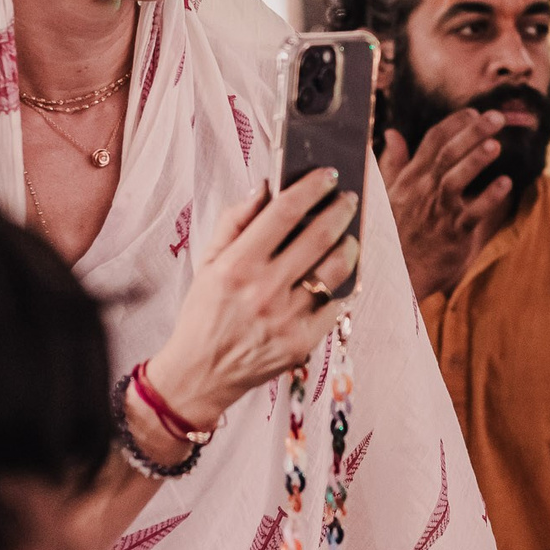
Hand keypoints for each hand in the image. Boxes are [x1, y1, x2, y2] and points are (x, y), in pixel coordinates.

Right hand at [143, 174, 360, 428]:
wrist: (200, 374)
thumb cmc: (203, 312)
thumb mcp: (208, 262)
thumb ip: (235, 221)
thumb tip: (264, 186)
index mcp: (237, 265)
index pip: (284, 213)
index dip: (311, 188)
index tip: (328, 175)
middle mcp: (264, 290)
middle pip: (319, 236)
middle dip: (341, 210)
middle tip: (349, 199)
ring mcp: (287, 318)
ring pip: (335, 269)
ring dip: (349, 245)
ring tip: (348, 236)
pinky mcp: (303, 342)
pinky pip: (336, 304)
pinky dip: (341, 285)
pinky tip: (338, 275)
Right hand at [378, 111, 511, 300]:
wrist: (395, 275)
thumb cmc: (396, 232)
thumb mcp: (388, 194)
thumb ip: (392, 162)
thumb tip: (392, 134)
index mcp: (411, 178)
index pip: (432, 140)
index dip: (454, 123)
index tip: (474, 111)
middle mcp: (423, 190)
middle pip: (447, 153)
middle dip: (472, 131)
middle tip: (496, 116)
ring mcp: (438, 212)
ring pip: (455, 179)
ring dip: (476, 160)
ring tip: (496, 144)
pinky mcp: (453, 234)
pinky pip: (472, 213)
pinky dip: (489, 198)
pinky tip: (505, 184)